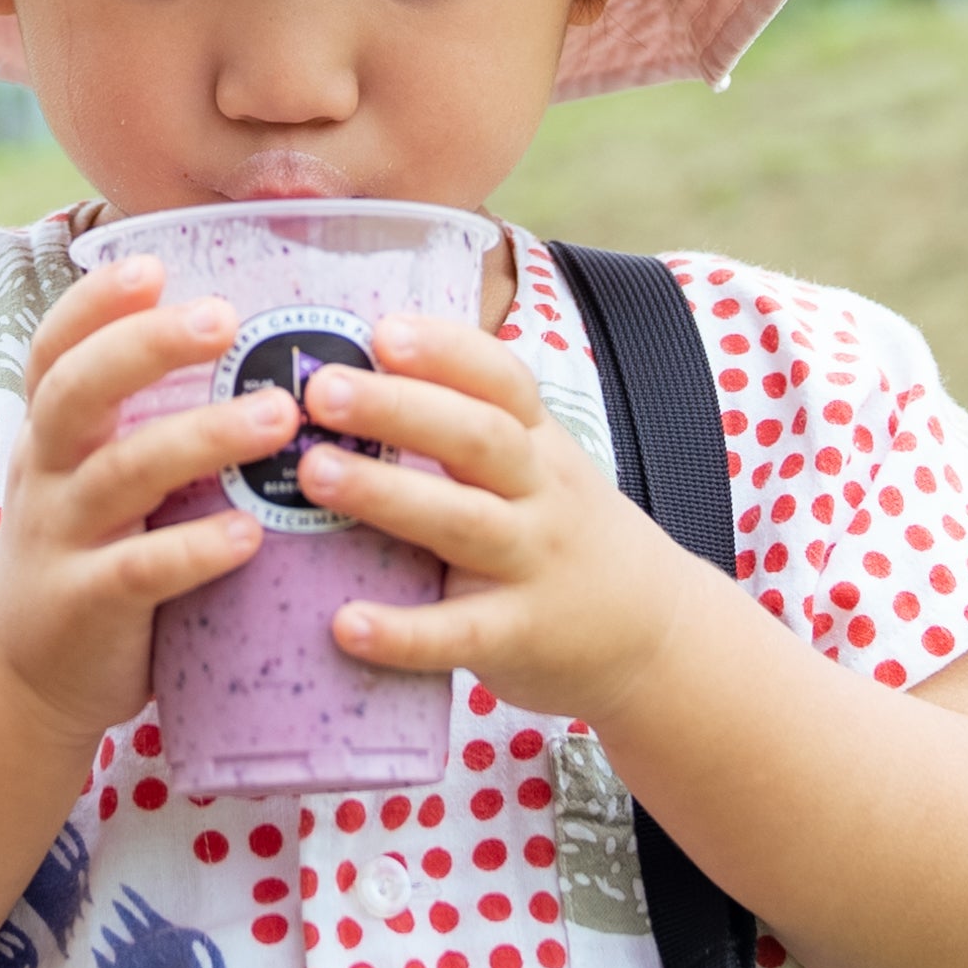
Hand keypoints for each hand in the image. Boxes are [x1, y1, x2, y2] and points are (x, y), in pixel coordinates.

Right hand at [0, 254, 303, 742]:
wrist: (16, 681)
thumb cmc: (84, 554)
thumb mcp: (89, 476)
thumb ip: (142, 419)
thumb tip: (253, 343)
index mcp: (51, 433)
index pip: (55, 348)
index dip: (95, 302)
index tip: (152, 263)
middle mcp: (47, 473)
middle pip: (78, 390)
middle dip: (145, 346)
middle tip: (223, 318)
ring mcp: (61, 539)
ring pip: (122, 473)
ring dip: (201, 438)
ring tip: (277, 416)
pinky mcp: (84, 606)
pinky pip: (139, 571)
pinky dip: (193, 550)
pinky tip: (249, 534)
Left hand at [294, 310, 708, 728]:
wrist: (654, 633)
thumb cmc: (565, 533)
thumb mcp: (539, 466)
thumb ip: (466, 428)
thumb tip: (351, 376)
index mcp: (537, 442)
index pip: (500, 379)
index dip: (444, 350)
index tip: (382, 331)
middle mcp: (540, 493)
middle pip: (476, 438)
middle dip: (397, 408)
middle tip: (321, 391)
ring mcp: (533, 563)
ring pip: (463, 521)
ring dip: (386, 495)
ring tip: (313, 474)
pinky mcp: (518, 636)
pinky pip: (459, 633)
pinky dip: (404, 631)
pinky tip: (346, 624)